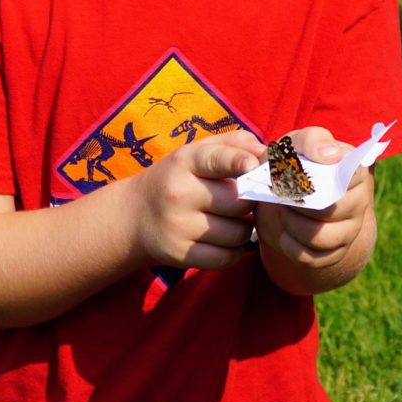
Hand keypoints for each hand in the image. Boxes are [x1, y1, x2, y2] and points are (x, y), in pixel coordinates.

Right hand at [130, 129, 263, 270]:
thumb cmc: (178, 179)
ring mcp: (177, 226)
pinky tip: (226, 240)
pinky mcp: (179, 254)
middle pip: (238, 202)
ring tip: (233, 220)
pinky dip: (234, 251)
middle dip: (250, 203)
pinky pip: (226, 258)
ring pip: (237, 233)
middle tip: (245, 201)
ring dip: (245, 229)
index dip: (238, 162)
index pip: (215, 159)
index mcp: (185, 161)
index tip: (253, 165)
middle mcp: (179, 193)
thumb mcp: (197, 153)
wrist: (134, 215)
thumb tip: (268, 153)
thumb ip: (234, 144)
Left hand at [254, 127, 376, 286]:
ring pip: (321, 237)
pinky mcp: (334, 253)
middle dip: (299, 203)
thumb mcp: (296, 145)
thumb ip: (311, 140)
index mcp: (354, 170)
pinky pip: (311, 257)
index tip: (305, 175)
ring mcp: (349, 230)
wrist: (288, 199)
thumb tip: (328, 155)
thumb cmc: (294, 166)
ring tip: (283, 212)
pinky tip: (284, 233)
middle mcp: (358, 201)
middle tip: (283, 195)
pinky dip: (290, 245)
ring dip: (293, 225)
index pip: (356, 174)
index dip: (330, 176)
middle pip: (332, 209)